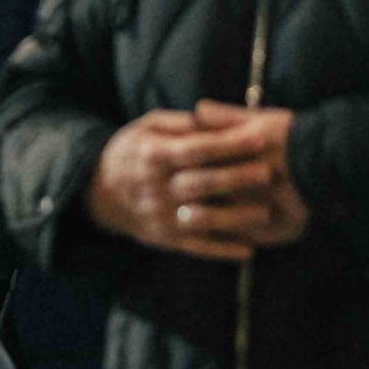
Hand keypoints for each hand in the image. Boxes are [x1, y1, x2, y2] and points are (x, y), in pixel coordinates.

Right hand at [84, 107, 303, 260]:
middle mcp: (155, 187)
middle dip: (236, 178)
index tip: (258, 138)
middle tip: (269, 173)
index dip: (227, 144)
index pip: (194, 149)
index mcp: (152, 155)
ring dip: (235, 218)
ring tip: (266, 213)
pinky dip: (222, 250)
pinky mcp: (165, 238)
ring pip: (201, 219)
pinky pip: (196, 247)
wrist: (99, 191)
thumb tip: (212, 117)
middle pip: (200, 183)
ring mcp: (160, 215)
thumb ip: (179, 123)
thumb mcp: (147, 127)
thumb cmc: (134, 151)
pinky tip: (249, 249)